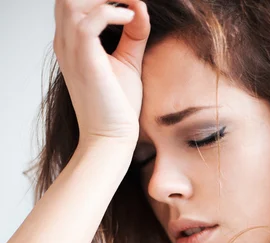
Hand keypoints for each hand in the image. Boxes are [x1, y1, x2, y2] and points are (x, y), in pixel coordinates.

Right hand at [53, 0, 150, 147]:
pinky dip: (113, 12)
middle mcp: (65, 42)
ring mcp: (71, 50)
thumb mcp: (127, 62)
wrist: (111, 138)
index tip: (128, 3)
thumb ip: (133, 33)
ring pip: (73, 1)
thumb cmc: (117, 107)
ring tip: (130, 7)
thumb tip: (140, 7)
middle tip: (129, 1)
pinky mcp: (83, 59)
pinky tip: (131, 19)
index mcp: (71, 42)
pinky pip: (91, 20)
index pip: (74, 2)